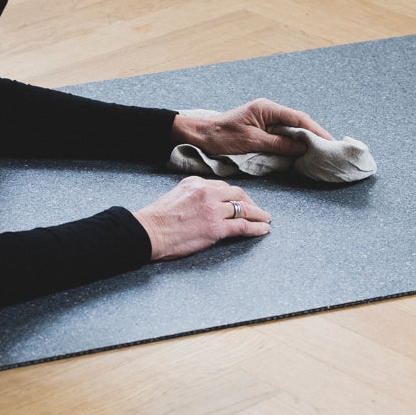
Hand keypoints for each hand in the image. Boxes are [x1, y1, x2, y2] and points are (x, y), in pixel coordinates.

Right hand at [133, 177, 270, 261]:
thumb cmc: (157, 218)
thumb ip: (193, 195)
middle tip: (257, 210)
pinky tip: (263, 230)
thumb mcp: (176, 195)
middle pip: (237, 193)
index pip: (223, 186)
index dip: (235, 195)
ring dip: (258, 214)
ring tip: (266, 219)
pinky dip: (256, 227)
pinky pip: (243, 225)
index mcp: (197, 182)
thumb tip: (204, 203)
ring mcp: (213, 209)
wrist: (149, 232)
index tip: (241, 201)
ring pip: (244, 208)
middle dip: (250, 202)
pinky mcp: (216, 227)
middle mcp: (207, 192)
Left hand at [171, 98, 334, 158]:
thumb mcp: (252, 142)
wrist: (200, 136)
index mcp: (268, 108)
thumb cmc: (222, 137)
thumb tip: (303, 147)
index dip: (316, 130)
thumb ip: (278, 144)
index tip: (329, 141)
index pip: (298, 118)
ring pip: (292, 128)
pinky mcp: (262, 128)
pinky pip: (283, 134)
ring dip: (305, 139)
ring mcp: (266, 119)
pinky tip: (301, 151)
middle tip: (330, 148)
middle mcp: (269, 110)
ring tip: (321, 151)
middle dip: (315, 134)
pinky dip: (293, 142)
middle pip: (298, 122)